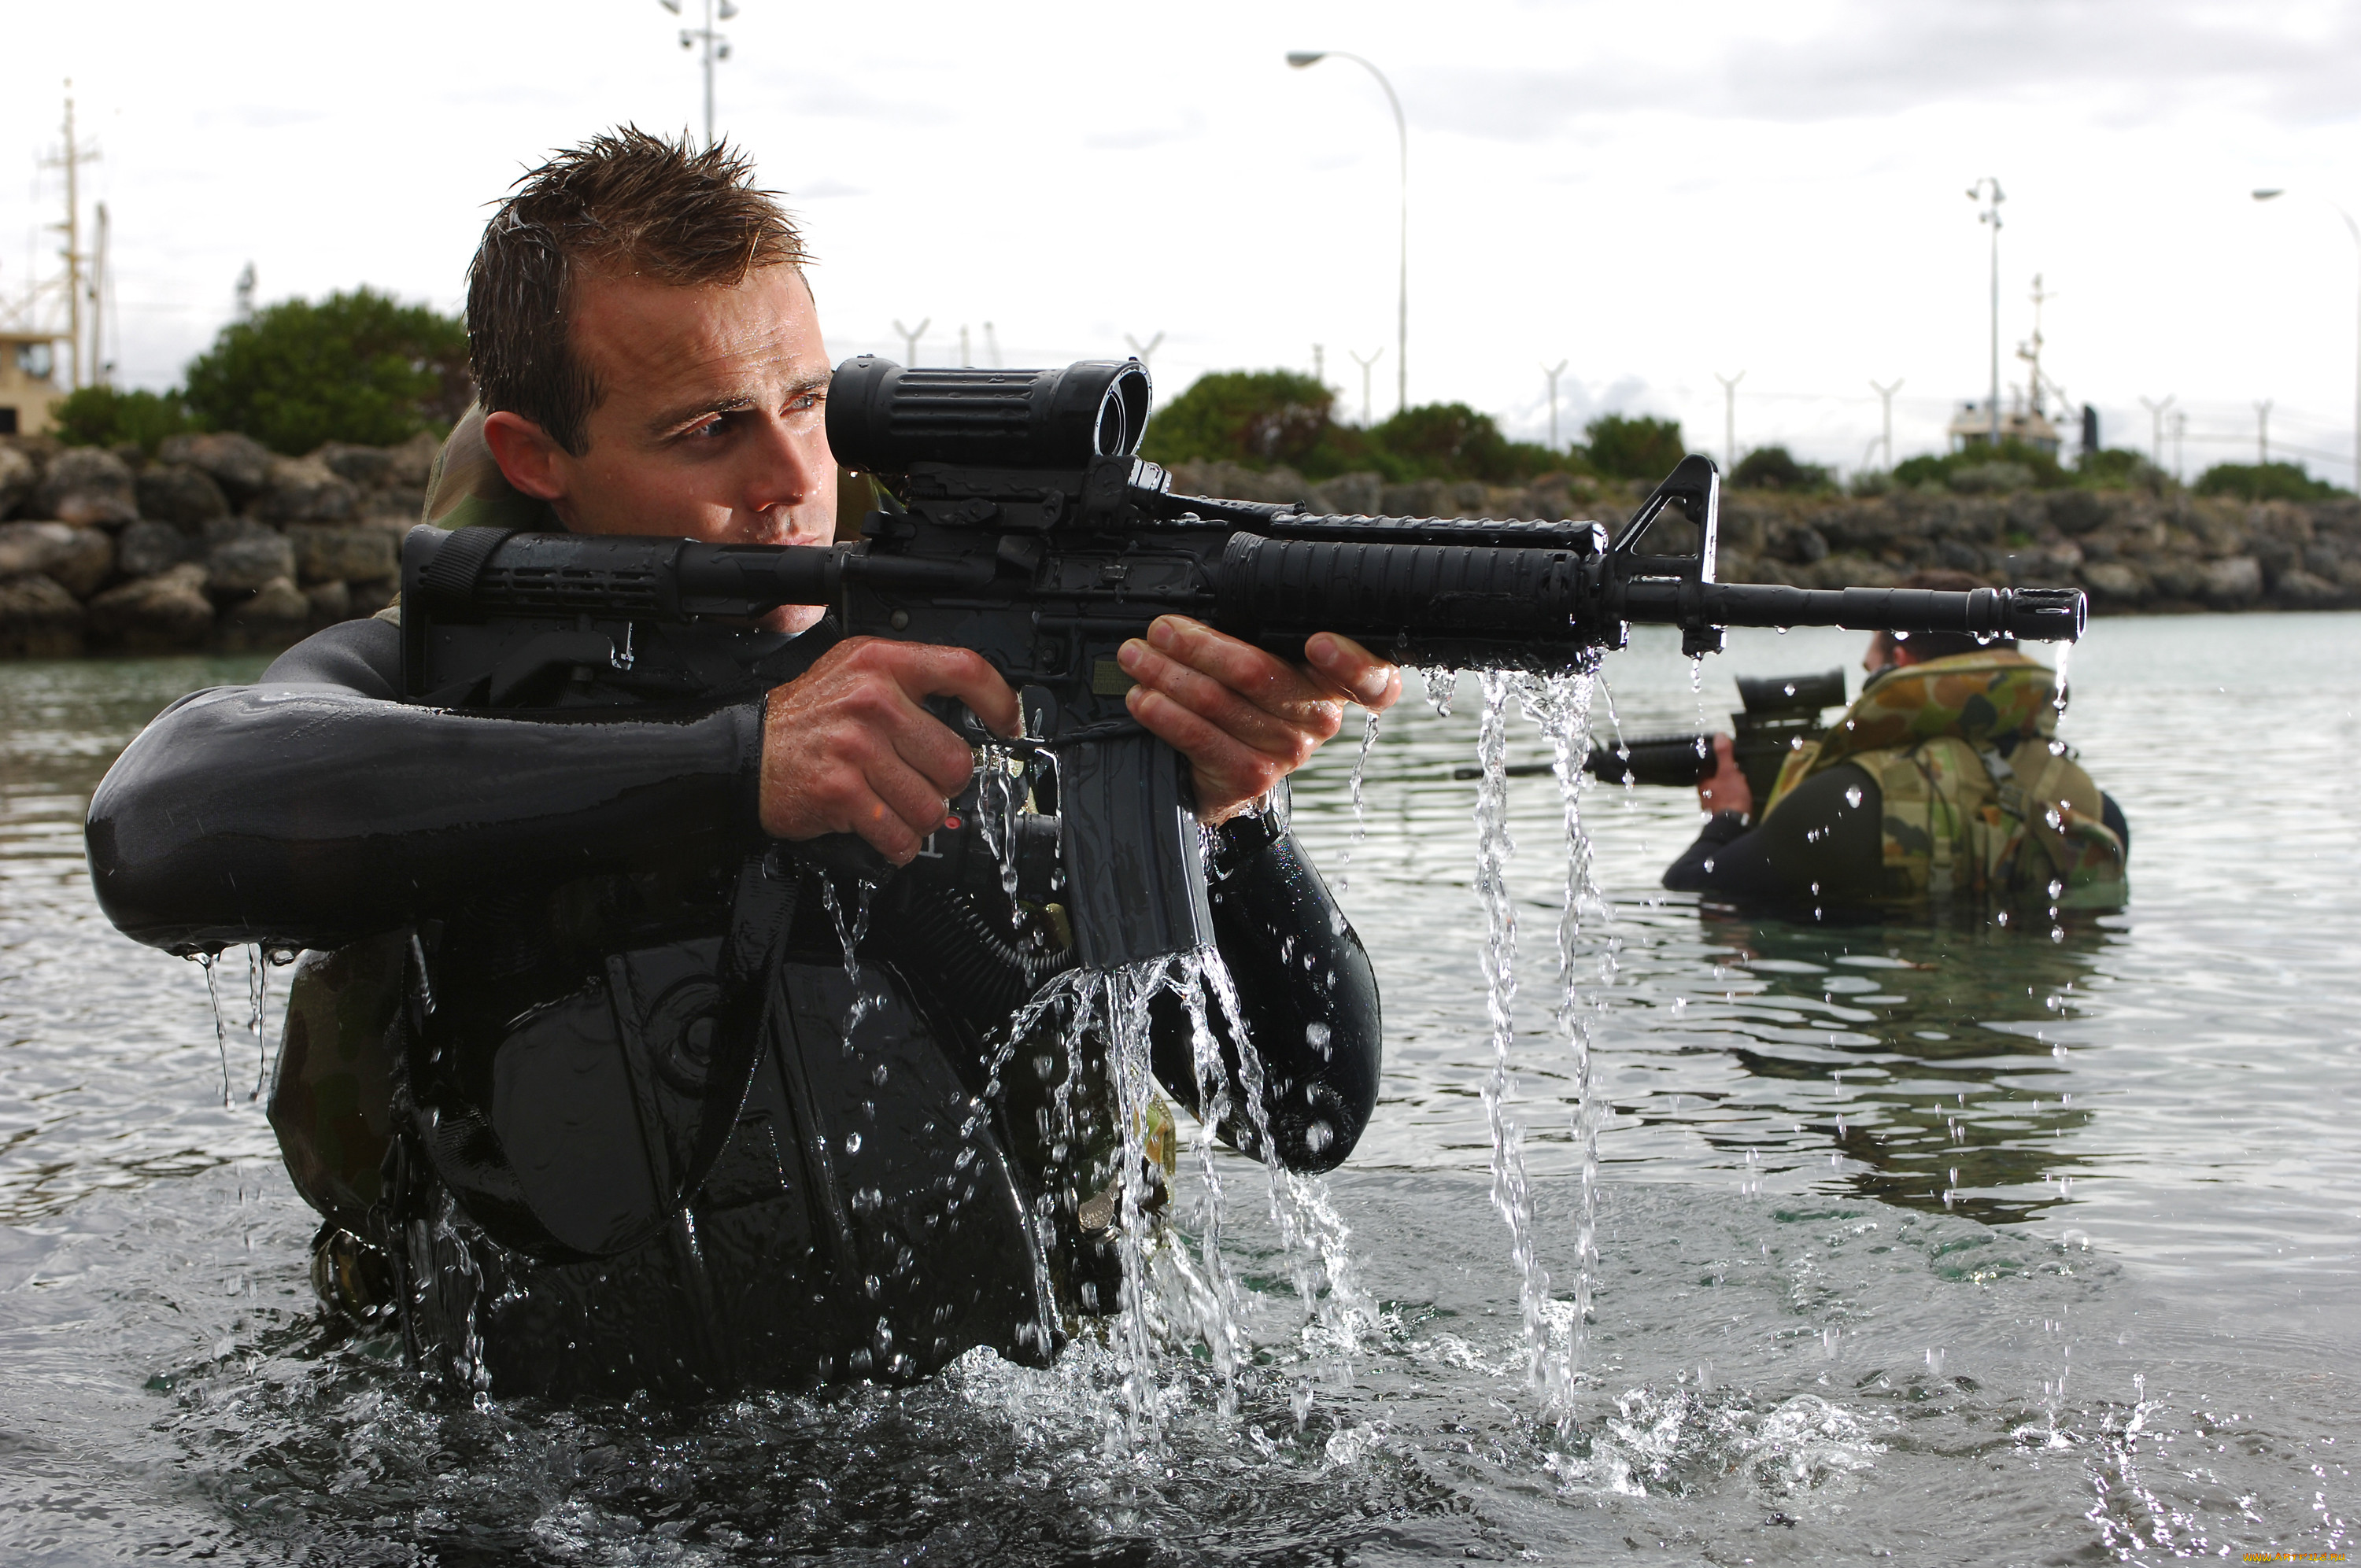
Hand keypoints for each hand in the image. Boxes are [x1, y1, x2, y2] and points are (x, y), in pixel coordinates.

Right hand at [760, 638, 1018, 862]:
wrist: (745, 750)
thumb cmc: (806, 719)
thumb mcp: (854, 674)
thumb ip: (909, 685)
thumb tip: (975, 717)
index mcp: (882, 662)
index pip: (964, 669)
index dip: (999, 701)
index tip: (1010, 725)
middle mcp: (872, 699)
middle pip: (957, 759)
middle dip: (944, 784)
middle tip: (918, 782)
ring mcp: (856, 746)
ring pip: (933, 806)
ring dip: (920, 818)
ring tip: (893, 805)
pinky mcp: (842, 792)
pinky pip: (900, 835)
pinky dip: (898, 845)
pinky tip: (882, 831)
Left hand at [1116, 615, 1401, 823]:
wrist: (1230, 773)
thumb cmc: (1248, 699)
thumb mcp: (1267, 658)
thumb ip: (1262, 629)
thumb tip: (1210, 588)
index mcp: (1334, 681)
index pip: (1371, 677)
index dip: (1350, 660)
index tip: (1318, 641)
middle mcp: (1320, 718)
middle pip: (1259, 673)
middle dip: (1199, 645)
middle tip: (1161, 629)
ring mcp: (1287, 750)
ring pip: (1219, 701)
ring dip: (1168, 673)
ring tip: (1137, 656)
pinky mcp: (1251, 775)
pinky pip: (1200, 737)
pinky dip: (1165, 713)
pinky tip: (1144, 698)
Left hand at [1696, 732, 1752, 818]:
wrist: (1734, 826)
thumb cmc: (1730, 799)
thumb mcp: (1728, 772)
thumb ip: (1724, 755)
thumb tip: (1719, 736)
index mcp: (1702, 781)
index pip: (1706, 763)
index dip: (1717, 756)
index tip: (1728, 751)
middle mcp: (1704, 792)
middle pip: (1714, 775)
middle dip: (1726, 769)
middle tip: (1737, 765)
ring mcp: (1712, 802)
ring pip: (1721, 786)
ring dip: (1731, 781)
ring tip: (1742, 777)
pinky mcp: (1722, 811)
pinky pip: (1728, 796)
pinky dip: (1734, 792)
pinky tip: (1743, 792)